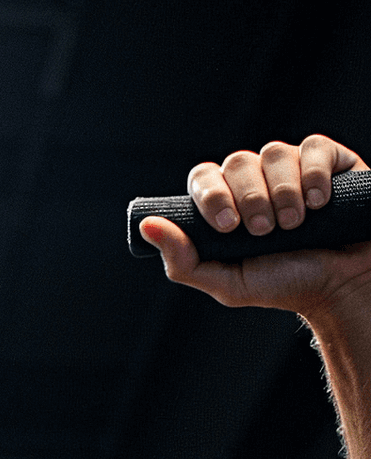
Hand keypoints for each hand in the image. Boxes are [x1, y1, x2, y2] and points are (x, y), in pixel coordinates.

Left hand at [140, 135, 370, 320]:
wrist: (339, 284)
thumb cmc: (281, 283)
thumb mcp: (225, 283)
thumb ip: (183, 260)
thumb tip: (146, 225)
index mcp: (224, 204)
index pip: (202, 177)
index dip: (211, 196)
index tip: (229, 227)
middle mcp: (254, 180)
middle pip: (236, 163)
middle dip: (249, 200)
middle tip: (265, 232)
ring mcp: (290, 166)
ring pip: (273, 153)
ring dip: (282, 193)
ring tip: (294, 225)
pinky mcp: (328, 159)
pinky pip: (312, 147)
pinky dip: (313, 176)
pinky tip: (319, 203)